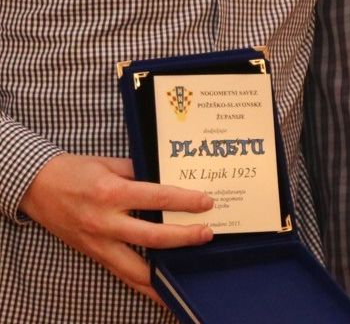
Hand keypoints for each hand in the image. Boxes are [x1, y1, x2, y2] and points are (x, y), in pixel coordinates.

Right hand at [20, 153, 213, 304]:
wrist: (36, 186)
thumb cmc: (74, 170)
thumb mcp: (109, 163)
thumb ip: (139, 171)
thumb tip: (169, 177)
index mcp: (112, 193)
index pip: (158, 199)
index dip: (185, 202)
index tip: (206, 203)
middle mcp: (106, 222)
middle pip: (153, 236)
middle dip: (184, 237)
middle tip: (207, 234)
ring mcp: (99, 242)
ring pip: (136, 268)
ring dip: (165, 273)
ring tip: (190, 272)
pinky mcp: (94, 254)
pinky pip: (121, 275)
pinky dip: (143, 286)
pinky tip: (161, 294)